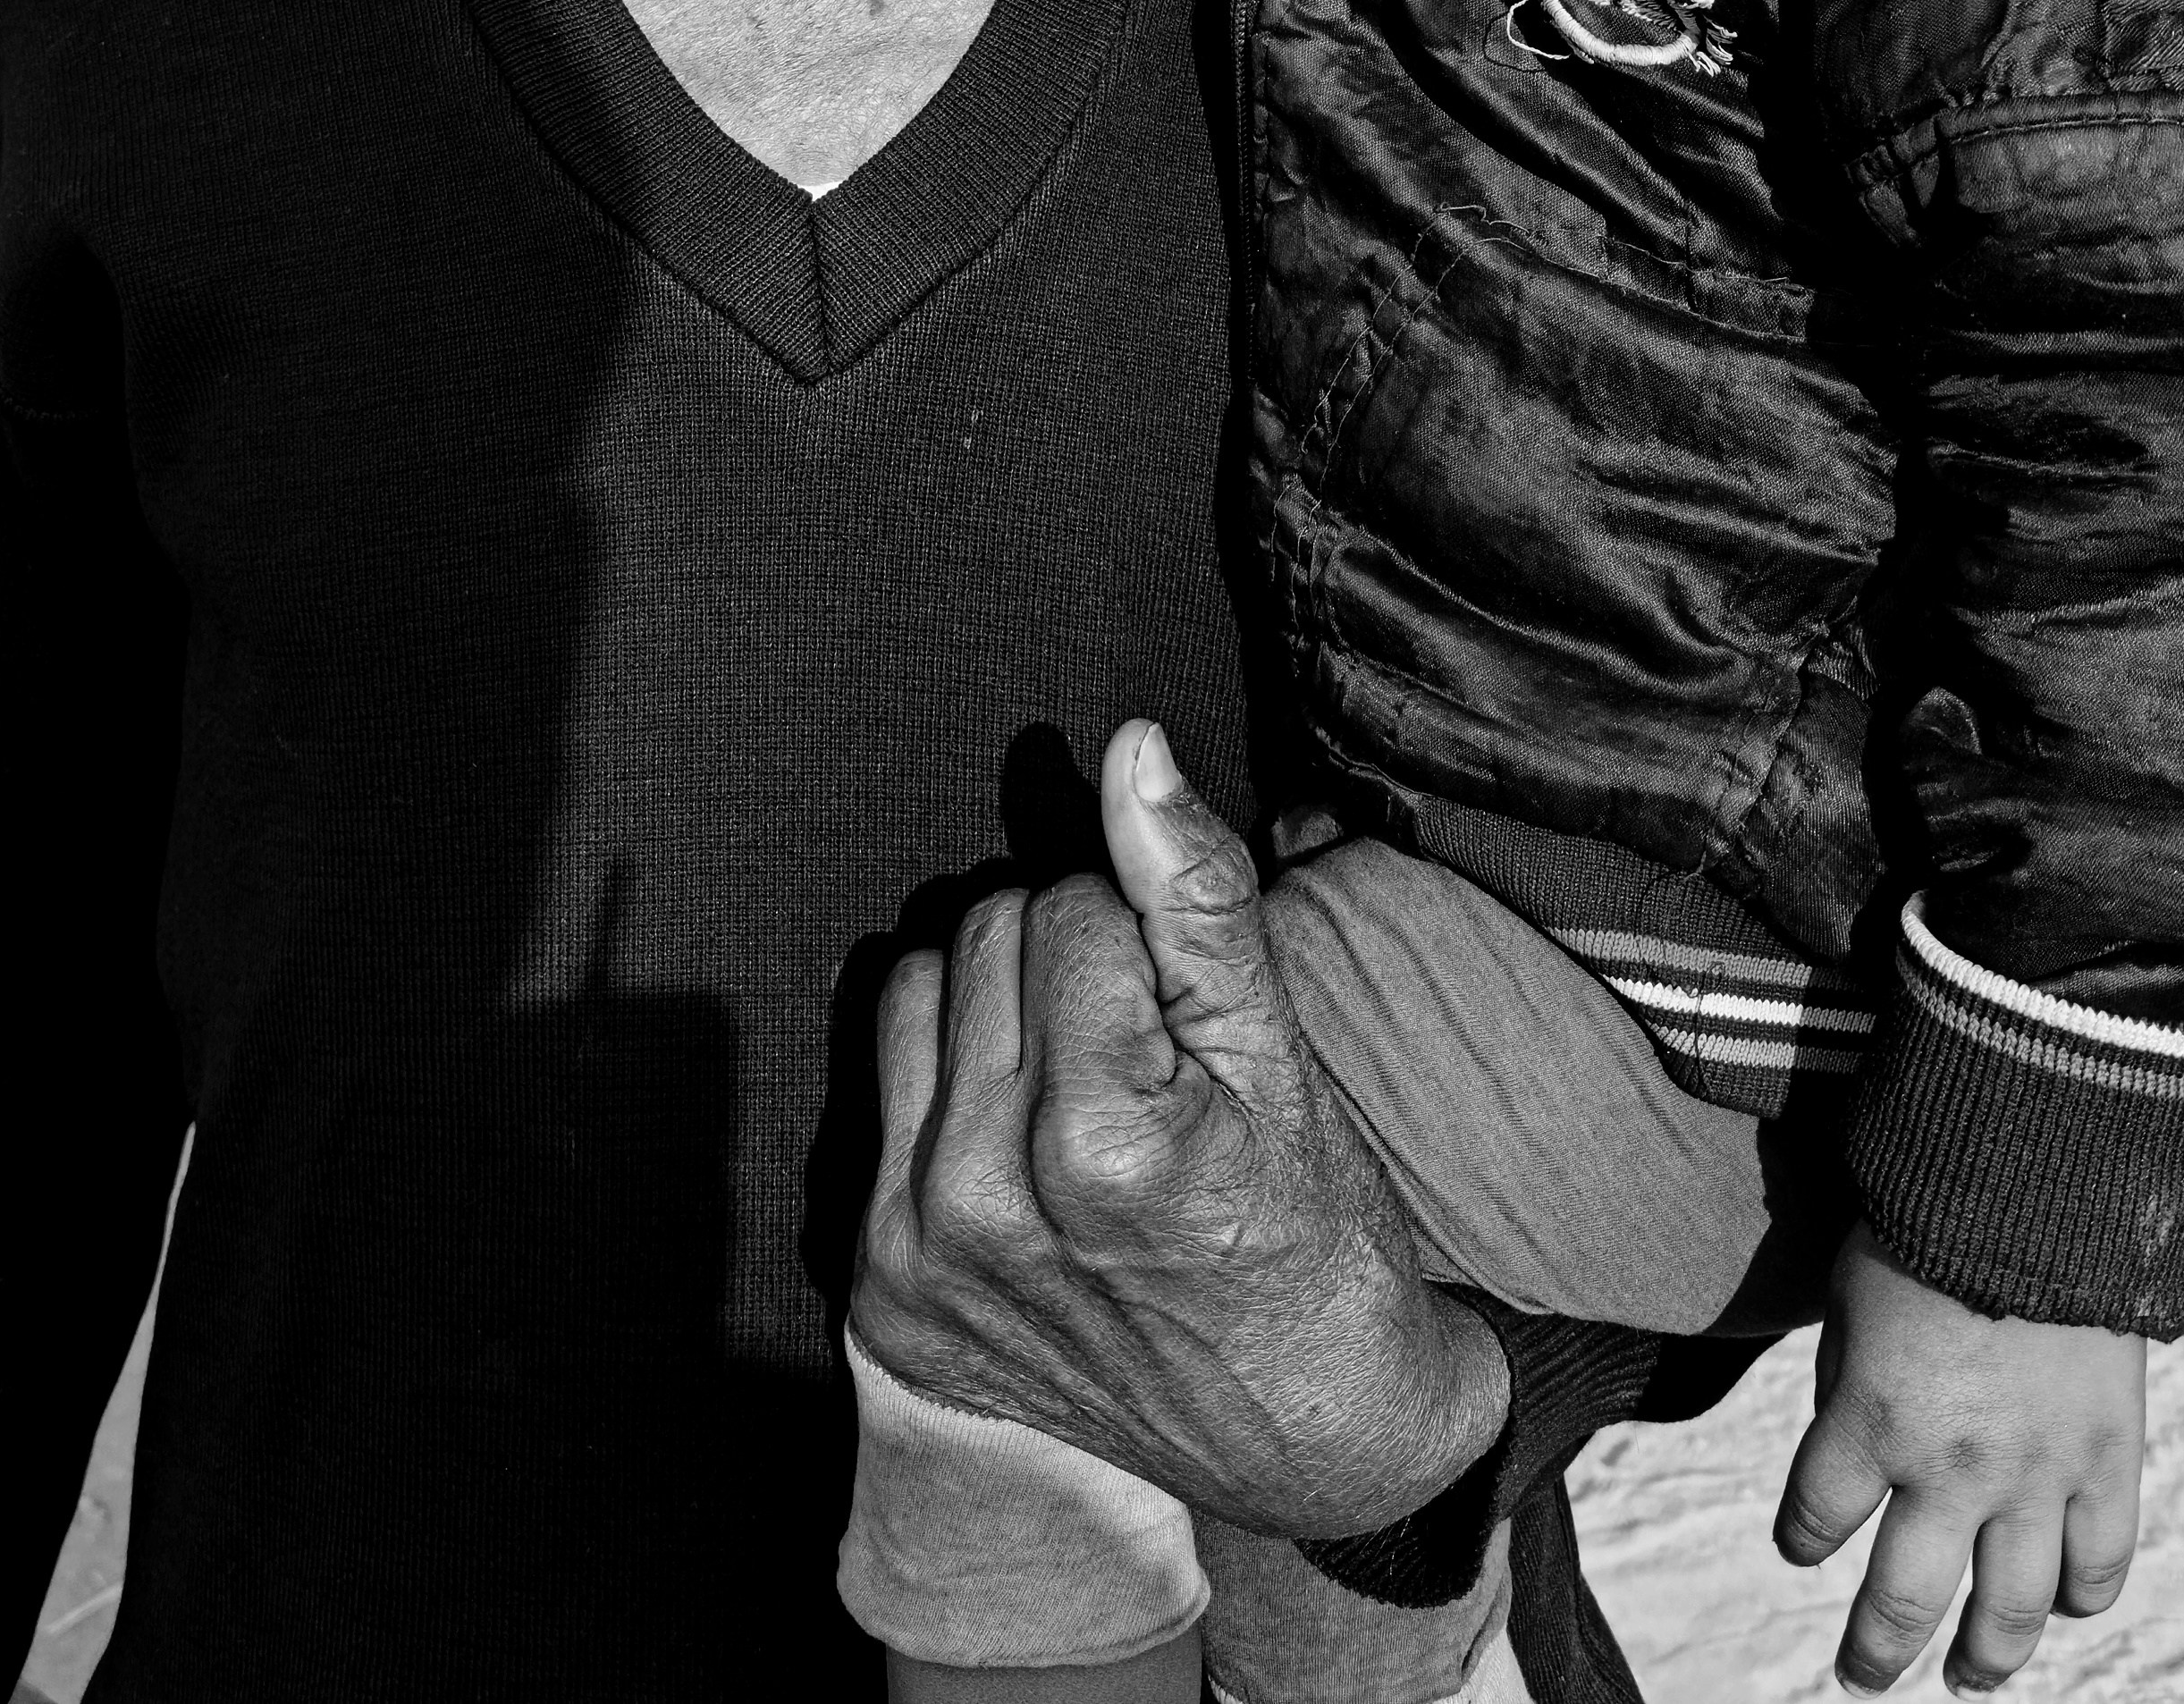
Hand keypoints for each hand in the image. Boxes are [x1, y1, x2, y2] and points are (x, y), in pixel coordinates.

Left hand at [853, 717, 1510, 1537]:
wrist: (1300, 1433)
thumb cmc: (1308, 1232)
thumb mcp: (1280, 1057)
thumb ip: (1194, 894)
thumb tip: (1131, 750)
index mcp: (1095, 1145)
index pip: (1072, 904)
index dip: (1146, 939)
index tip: (1188, 1028)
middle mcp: (980, 1207)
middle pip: (989, 931)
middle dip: (1071, 964)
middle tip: (1146, 1062)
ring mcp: (915, 1258)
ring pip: (920, 989)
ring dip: (997, 1013)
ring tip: (1084, 1092)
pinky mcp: (878, 1291)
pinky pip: (876, 1093)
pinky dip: (950, 1094)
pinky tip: (1025, 1150)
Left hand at [1775, 1226, 2144, 1692]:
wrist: (2042, 1175)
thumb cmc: (1927, 1221)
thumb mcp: (1851, 1294)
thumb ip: (1848, 1379)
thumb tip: (1850, 1444)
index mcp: (1873, 1416)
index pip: (1818, 1518)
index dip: (1802, 1538)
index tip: (1801, 1545)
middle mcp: (1952, 1465)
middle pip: (1904, 1599)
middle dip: (1874, 1650)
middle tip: (1862, 1675)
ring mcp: (2039, 1472)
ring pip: (2010, 1609)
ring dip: (1985, 1657)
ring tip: (1968, 1677)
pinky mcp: (2109, 1458)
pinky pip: (2099, 1561)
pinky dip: (2080, 1594)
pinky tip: (2062, 1604)